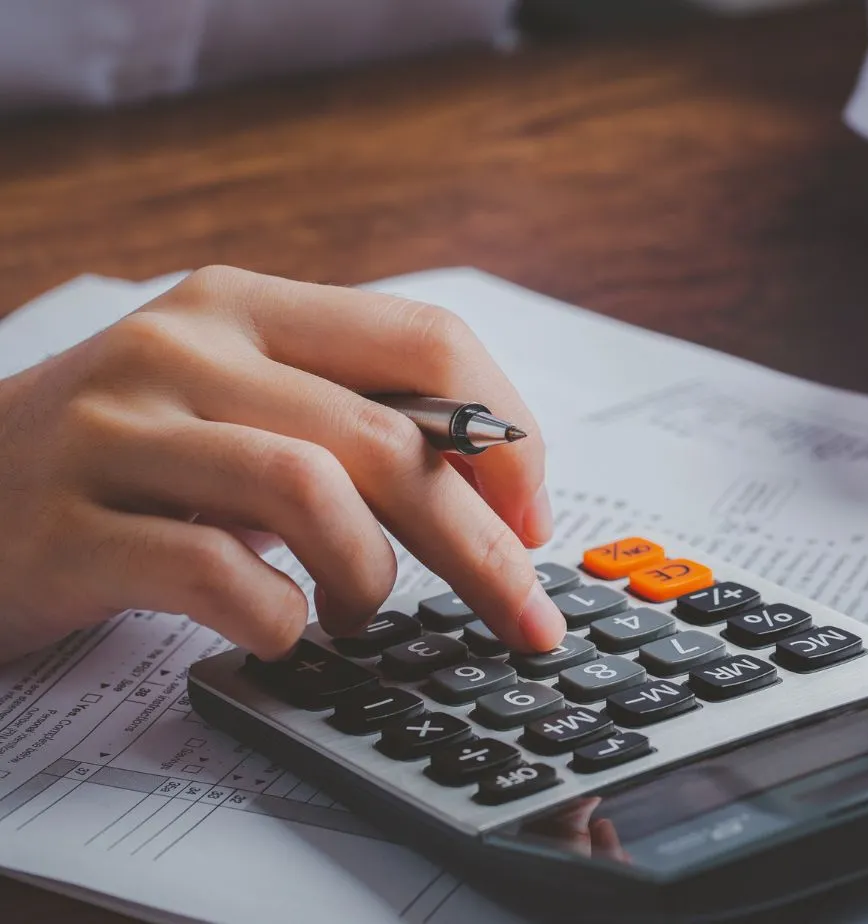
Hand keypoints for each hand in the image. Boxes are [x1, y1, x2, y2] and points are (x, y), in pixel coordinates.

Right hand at [0, 266, 563, 661]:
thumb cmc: (119, 464)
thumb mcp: (234, 407)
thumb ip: (346, 420)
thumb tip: (497, 486)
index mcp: (244, 306)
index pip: (426, 337)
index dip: (507, 434)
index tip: (532, 517)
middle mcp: (182, 347)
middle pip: (389, 438)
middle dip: (481, 545)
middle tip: (523, 616)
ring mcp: (116, 430)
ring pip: (311, 492)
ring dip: (370, 577)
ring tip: (358, 613)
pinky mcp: (65, 526)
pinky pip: (214, 574)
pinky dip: (277, 619)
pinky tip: (277, 632)